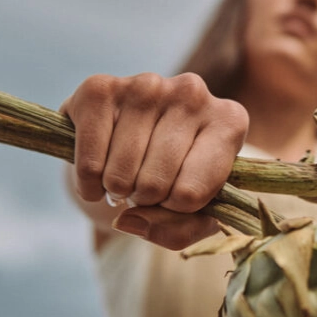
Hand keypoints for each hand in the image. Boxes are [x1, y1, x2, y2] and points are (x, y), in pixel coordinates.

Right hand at [60, 72, 248, 249]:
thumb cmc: (173, 180)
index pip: (192, 193)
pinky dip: (87, 182)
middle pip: (157, 183)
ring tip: (124, 177)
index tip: (177, 196)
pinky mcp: (100, 88)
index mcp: (229, 122)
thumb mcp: (193, 215)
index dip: (176, 210)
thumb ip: (178, 231)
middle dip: (145, 200)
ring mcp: (147, 85)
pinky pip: (88, 160)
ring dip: (116, 191)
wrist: (128, 146)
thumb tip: (129, 221)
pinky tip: (96, 175)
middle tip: (145, 187)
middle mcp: (193, 92)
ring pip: (121, 173)